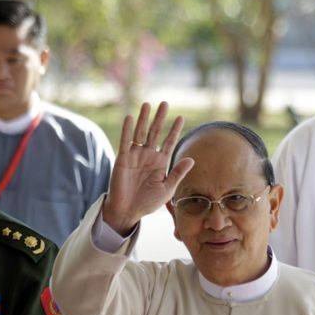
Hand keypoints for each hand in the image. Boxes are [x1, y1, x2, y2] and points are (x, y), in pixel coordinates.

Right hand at [101, 101, 194, 234]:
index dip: (175, 130)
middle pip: (155, 133)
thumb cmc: (148, 202)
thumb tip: (192, 159)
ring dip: (144, 119)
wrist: (128, 211)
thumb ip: (178, 174)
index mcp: (160, 162)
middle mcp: (148, 156)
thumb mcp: (167, 189)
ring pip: (140, 133)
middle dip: (160, 118)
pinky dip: (127, 130)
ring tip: (148, 104)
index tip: (181, 117)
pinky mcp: (123, 159)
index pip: (169, 142)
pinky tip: (131, 118)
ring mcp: (135, 156)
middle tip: (165, 103)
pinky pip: (126, 142)